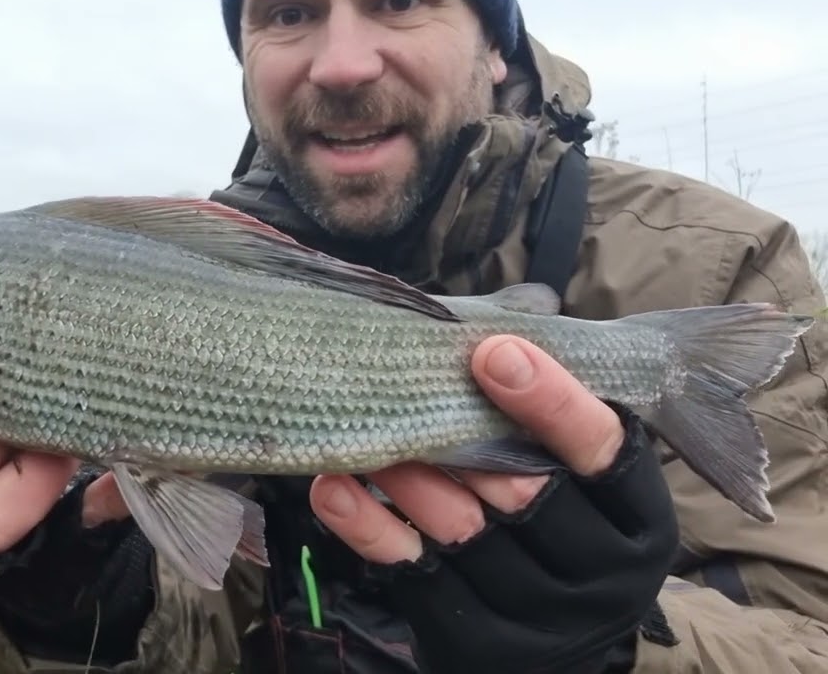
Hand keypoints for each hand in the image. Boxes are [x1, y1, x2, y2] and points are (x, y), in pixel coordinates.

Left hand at [309, 335, 679, 672]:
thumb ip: (555, 419)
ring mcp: (531, 612)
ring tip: (368, 424)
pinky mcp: (467, 634)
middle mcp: (595, 572)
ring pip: (460, 529)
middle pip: (527, 492)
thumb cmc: (571, 524)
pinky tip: (335, 486)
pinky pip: (408, 571)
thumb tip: (493, 330)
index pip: (603, 451)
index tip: (494, 351)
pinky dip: (367, 525)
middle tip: (416, 381)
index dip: (552, 400)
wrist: (562, 645)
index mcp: (637, 519)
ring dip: (409, 472)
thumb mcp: (590, 479)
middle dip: (467, 435)